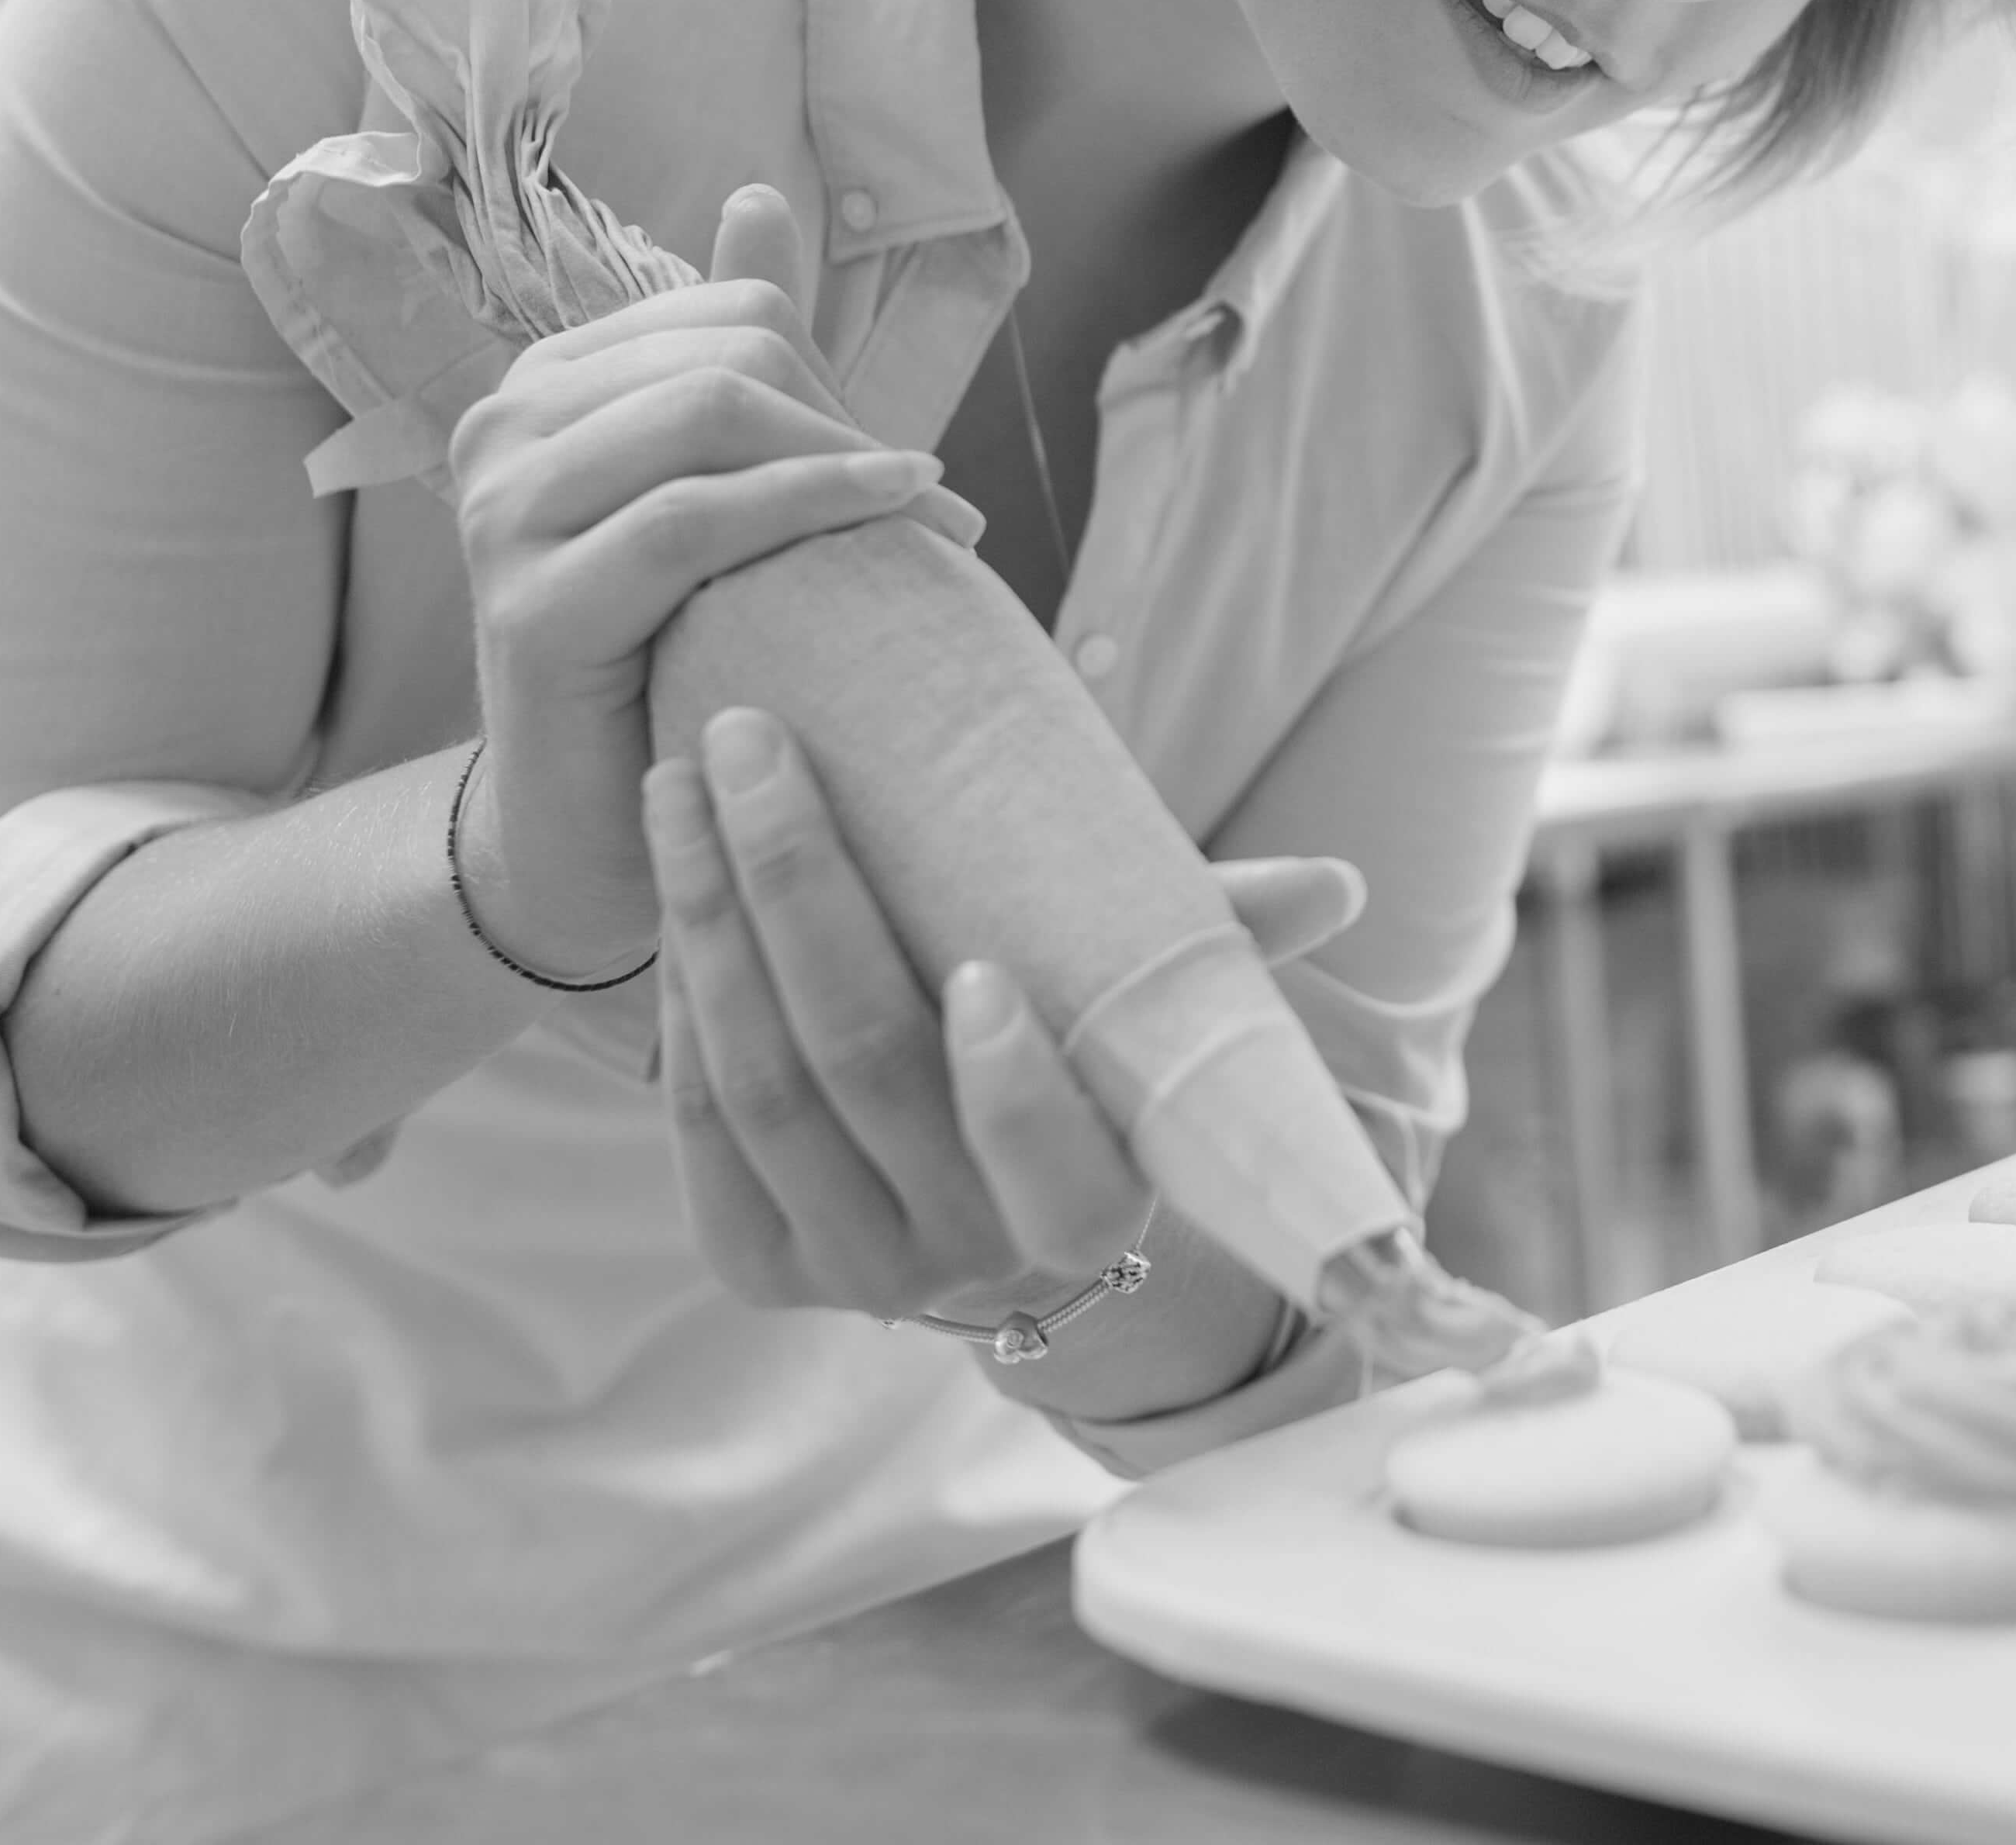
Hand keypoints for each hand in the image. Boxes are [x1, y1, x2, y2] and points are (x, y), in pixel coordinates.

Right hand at [446, 186, 957, 983]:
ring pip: (708, 420)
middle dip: (849, 422)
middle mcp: (503, 428)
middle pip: (726, 358)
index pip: (729, 314)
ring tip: (931, 526)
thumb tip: (756, 197)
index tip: (908, 464)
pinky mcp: (529, 605)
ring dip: (847, 467)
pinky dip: (808, 511)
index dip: (838, 376)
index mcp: (546, 384)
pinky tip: (892, 525)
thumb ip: (729, 352)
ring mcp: (502, 514)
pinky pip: (691, 520)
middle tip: (932, 505)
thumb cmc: (671, 652)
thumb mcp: (712, 488)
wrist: (594, 830)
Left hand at [649, 704, 1362, 1327]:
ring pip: (759, 1084)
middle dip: (793, 889)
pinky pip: (701, 1121)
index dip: (1008, 1084)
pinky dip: (682, 993)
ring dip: (708, 916)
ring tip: (681, 779)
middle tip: (750, 742)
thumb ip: (1219, 945)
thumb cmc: (1084, 1068)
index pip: (1044, 1163)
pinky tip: (674, 881)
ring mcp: (847, 1274)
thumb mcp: (1149, 1019)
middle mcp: (965, 1266)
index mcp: (1086, 1215)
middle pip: (858, 1069)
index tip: (979, 973)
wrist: (983, 1222)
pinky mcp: (752, 1268)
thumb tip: (1341, 884)